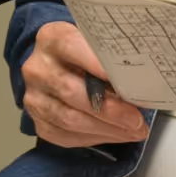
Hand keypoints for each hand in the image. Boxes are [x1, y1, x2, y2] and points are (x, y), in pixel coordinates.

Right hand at [20, 21, 148, 147]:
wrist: (52, 63)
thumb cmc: (82, 52)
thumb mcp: (94, 41)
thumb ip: (110, 53)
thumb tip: (141, 77)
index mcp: (53, 38)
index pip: (73, 48)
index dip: (99, 66)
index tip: (127, 82)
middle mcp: (38, 67)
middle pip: (72, 91)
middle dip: (110, 109)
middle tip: (137, 119)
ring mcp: (34, 96)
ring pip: (69, 119)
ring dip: (106, 129)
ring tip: (133, 131)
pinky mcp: (37, 119)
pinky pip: (65, 135)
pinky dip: (94, 138)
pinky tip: (115, 134)